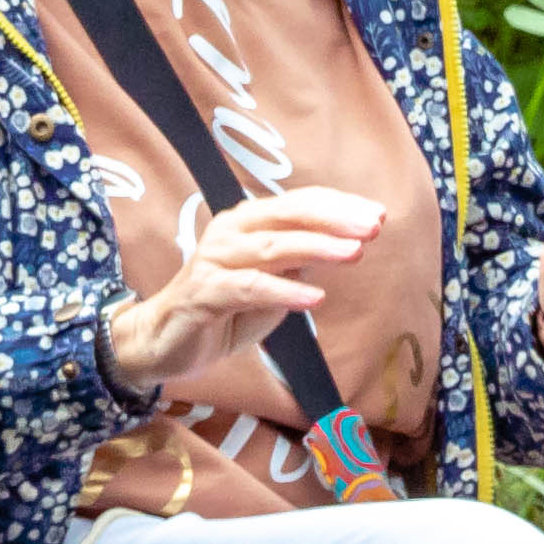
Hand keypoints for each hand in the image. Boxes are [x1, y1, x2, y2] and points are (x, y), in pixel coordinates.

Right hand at [100, 189, 381, 398]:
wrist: (165, 340)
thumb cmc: (224, 309)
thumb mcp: (272, 283)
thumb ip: (300, 262)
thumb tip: (344, 244)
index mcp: (249, 221)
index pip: (300, 203)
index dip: (340, 205)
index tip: (378, 214)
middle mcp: (231, 231)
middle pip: (288, 215)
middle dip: (335, 219)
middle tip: (373, 227)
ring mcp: (215, 259)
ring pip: (272, 247)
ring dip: (317, 248)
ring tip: (354, 253)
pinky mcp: (204, 292)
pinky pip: (249, 288)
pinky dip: (284, 292)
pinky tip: (315, 298)